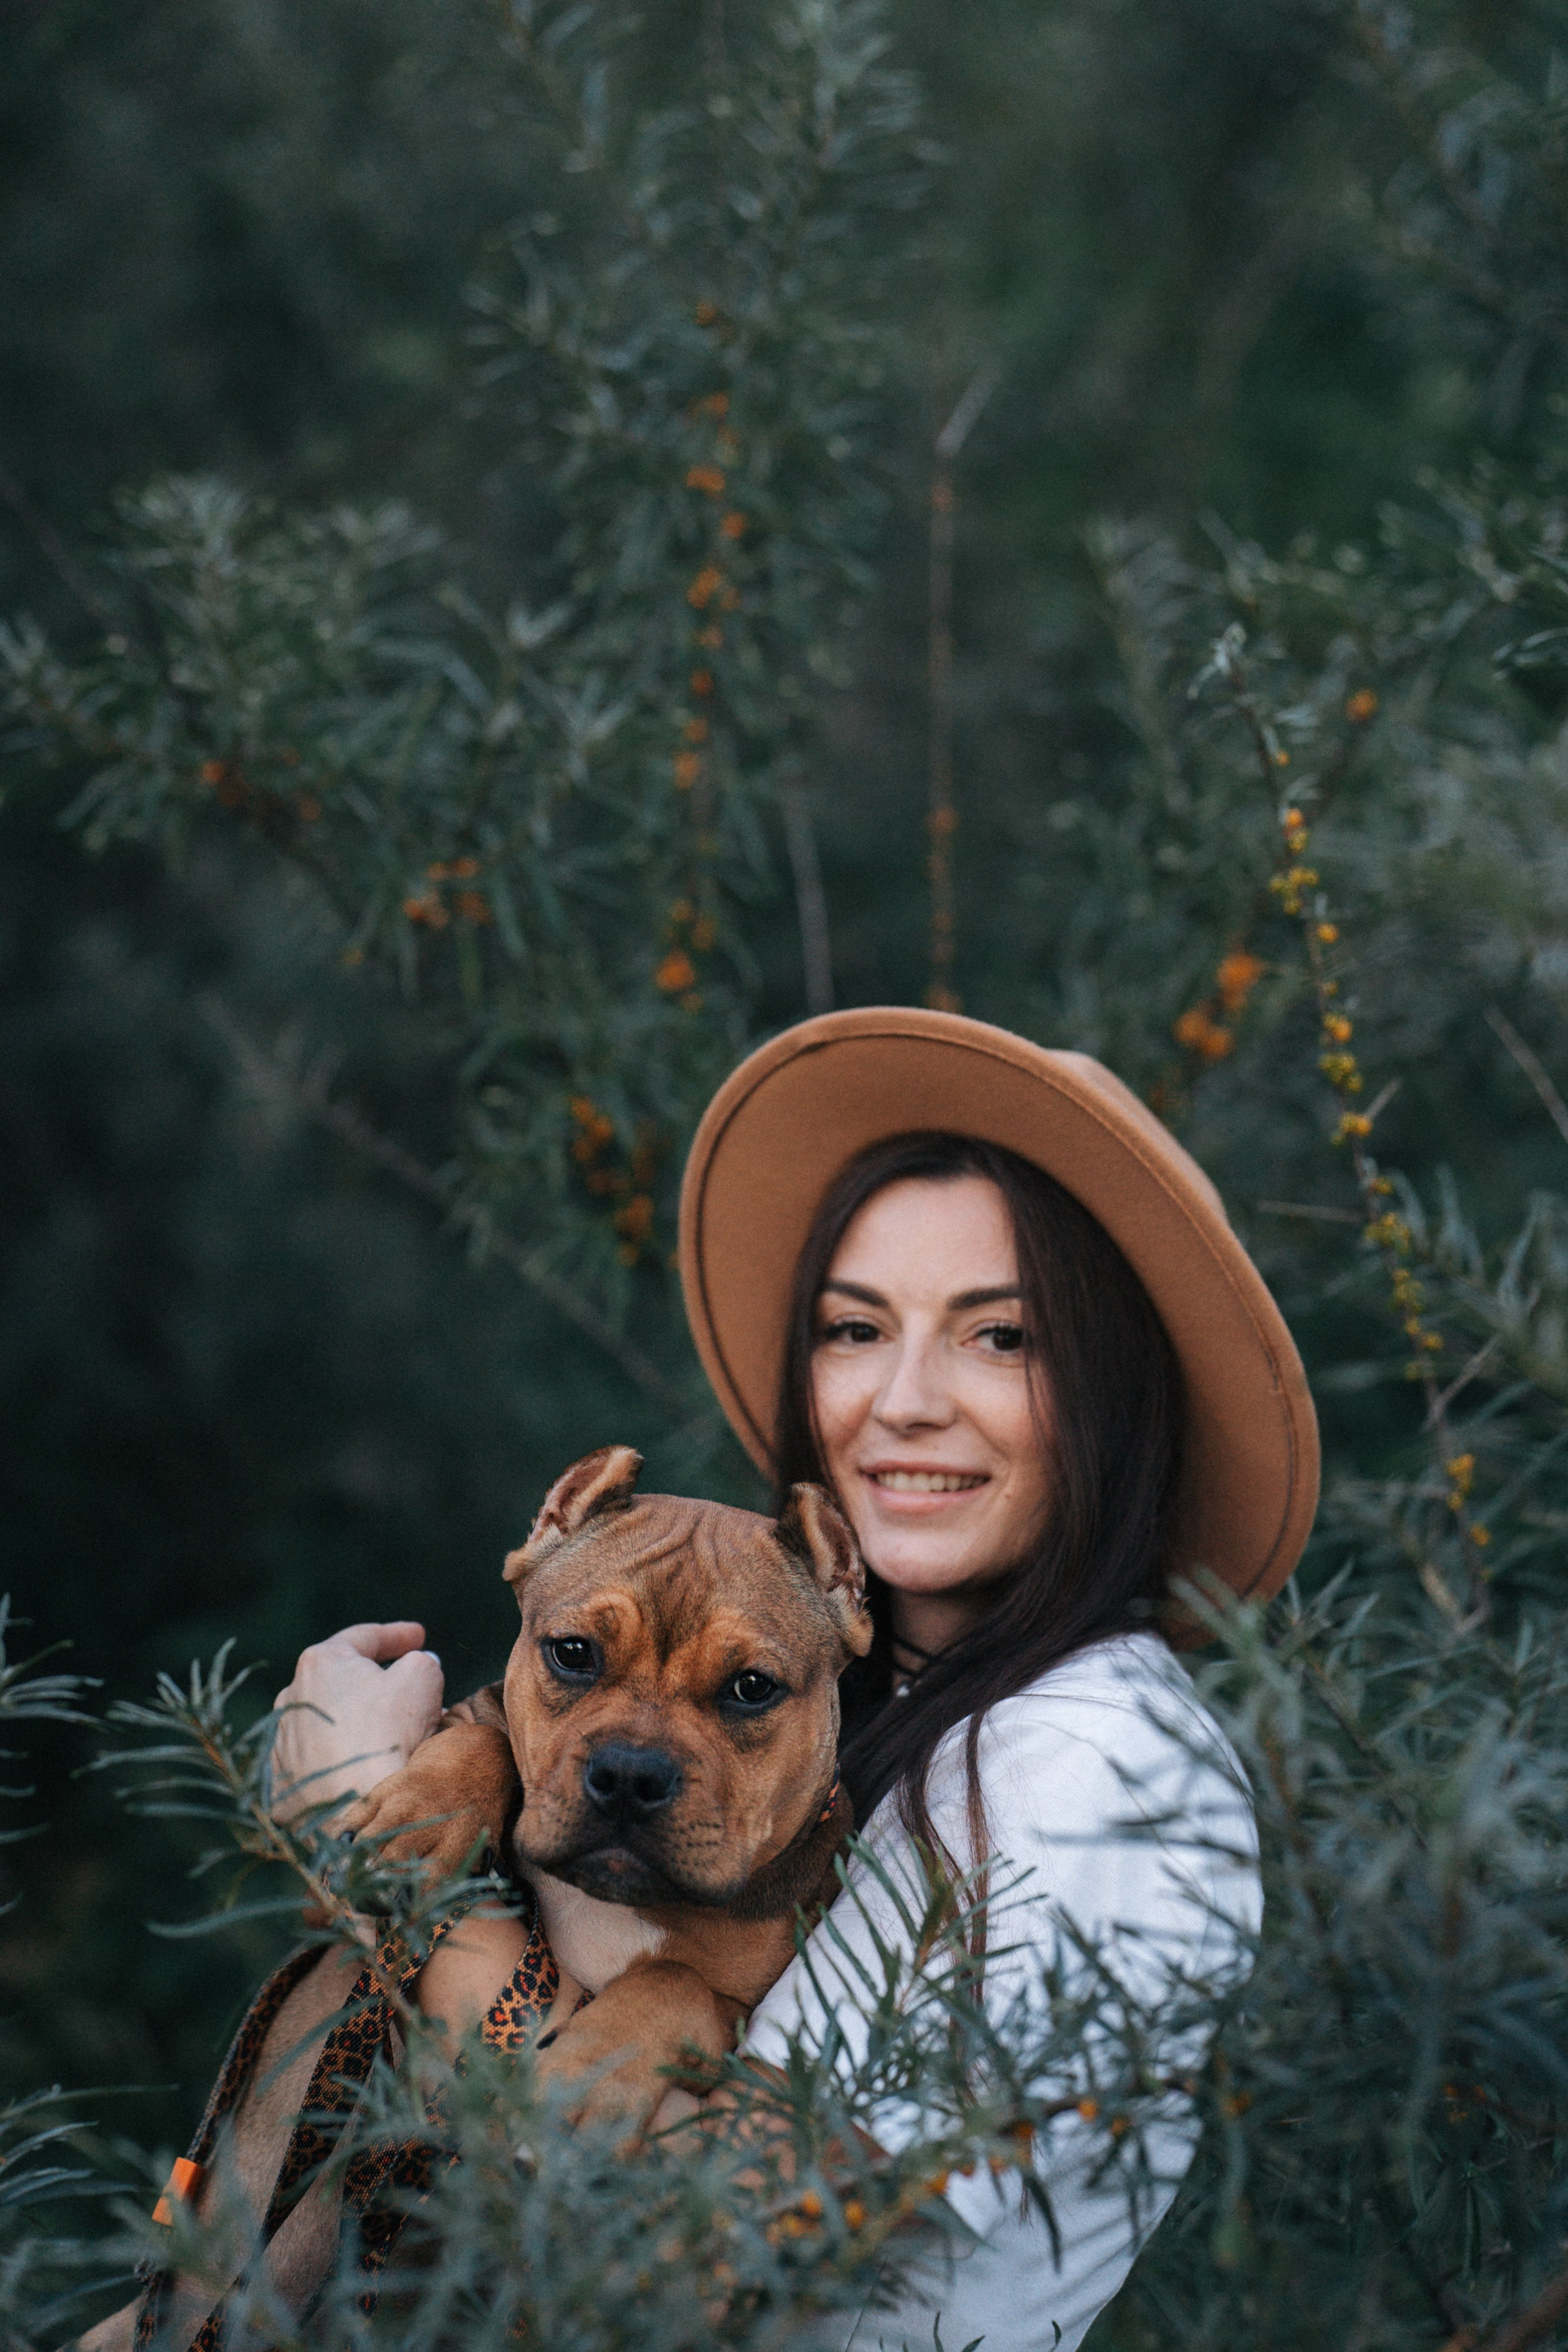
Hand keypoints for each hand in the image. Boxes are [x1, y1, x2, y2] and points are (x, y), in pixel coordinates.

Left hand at [270, 1622, 444, 1822]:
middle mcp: (291, 1696)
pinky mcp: (281, 1781)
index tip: (419, 1637)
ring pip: (331, 1722)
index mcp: (322, 1662)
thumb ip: (422, 1660)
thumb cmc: (389, 1735)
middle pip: (345, 1681)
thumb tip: (417, 1664)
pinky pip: (320, 1760)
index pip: (365, 1638)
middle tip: (413, 1692)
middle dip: (379, 1684)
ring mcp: (281, 1740)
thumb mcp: (422, 1678)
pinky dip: (343, 1758)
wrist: (356, 1813)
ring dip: (361, 1723)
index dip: (398, 1635)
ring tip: (395, 1738)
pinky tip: (367, 1768)